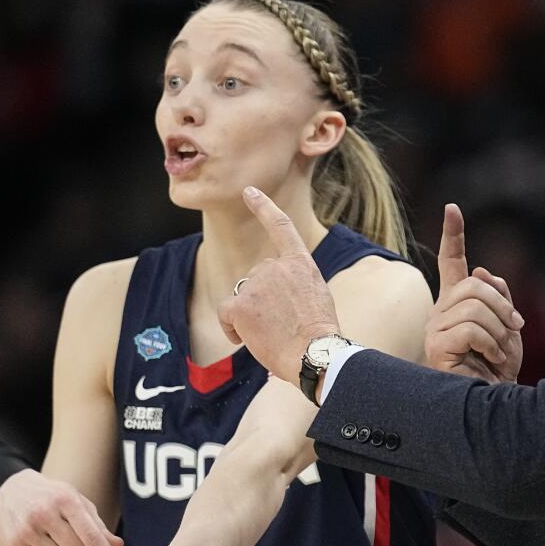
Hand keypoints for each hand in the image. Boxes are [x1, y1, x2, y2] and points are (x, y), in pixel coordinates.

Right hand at [0, 468, 124, 545]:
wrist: (12, 490)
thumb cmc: (54, 497)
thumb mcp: (77, 502)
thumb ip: (98, 525)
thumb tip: (118, 545)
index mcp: (66, 500)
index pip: (92, 536)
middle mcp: (44, 513)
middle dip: (78, 545)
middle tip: (66, 530)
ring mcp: (26, 529)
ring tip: (52, 534)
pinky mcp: (14, 544)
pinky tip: (40, 540)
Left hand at [218, 186, 341, 384]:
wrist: (315, 354)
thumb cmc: (319, 335)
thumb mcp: (316, 296)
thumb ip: (294, 283)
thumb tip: (273, 291)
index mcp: (300, 263)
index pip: (281, 226)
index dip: (263, 207)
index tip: (250, 192)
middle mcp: (276, 266)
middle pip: (256, 278)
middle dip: (262, 299)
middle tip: (282, 324)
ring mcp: (256, 284)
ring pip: (242, 296)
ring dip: (251, 315)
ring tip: (273, 334)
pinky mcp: (240, 304)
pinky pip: (226, 313)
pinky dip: (232, 328)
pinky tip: (246, 340)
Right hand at [425, 203, 523, 382]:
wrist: (495, 401)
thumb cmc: (499, 367)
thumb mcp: (507, 325)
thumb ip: (498, 296)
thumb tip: (482, 271)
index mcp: (457, 302)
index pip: (452, 262)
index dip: (453, 236)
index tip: (452, 209)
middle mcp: (441, 311)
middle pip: (474, 284)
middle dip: (502, 306)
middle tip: (513, 329)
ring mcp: (436, 328)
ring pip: (474, 306)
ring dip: (498, 329)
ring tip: (499, 350)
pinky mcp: (436, 347)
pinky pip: (470, 328)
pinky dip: (490, 343)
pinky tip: (490, 360)